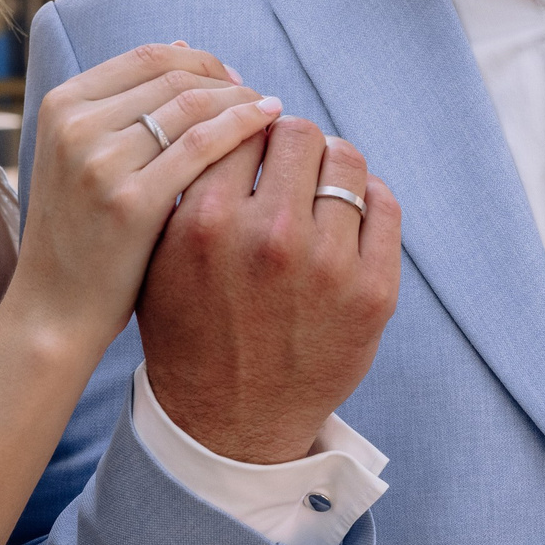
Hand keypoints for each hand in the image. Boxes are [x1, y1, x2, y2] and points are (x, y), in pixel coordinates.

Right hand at [3, 44, 282, 358]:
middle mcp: (76, 125)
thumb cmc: (83, 235)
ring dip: (242, 101)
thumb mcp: (82, 158)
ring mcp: (101, 162)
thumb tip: (181, 48)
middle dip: (227, 81)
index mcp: (62, 105)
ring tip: (272, 114)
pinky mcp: (132, 200)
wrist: (55, 311)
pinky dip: (243, 127)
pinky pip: (203, 145)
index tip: (232, 79)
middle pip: (175, 77)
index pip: (147, 57)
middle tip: (260, 97)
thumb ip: (124, 107)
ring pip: (194, 104)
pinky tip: (267, 130)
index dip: (200, 60)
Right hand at [138, 115, 402, 463]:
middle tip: (290, 163)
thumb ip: (185, 190)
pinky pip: (384, 204)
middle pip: (298, 133)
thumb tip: (226, 122)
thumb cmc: (190, 332)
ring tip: (320, 186)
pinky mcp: (374, 291)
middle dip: (292, 142)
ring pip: (347, 160)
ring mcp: (328, 265)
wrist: (228, 423)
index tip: (255, 149)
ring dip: (332, 164)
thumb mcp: (160, 258)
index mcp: (205, 221)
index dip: (248, 134)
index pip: (242, 129)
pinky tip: (348, 214)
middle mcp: (269, 237)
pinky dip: (368, 197)